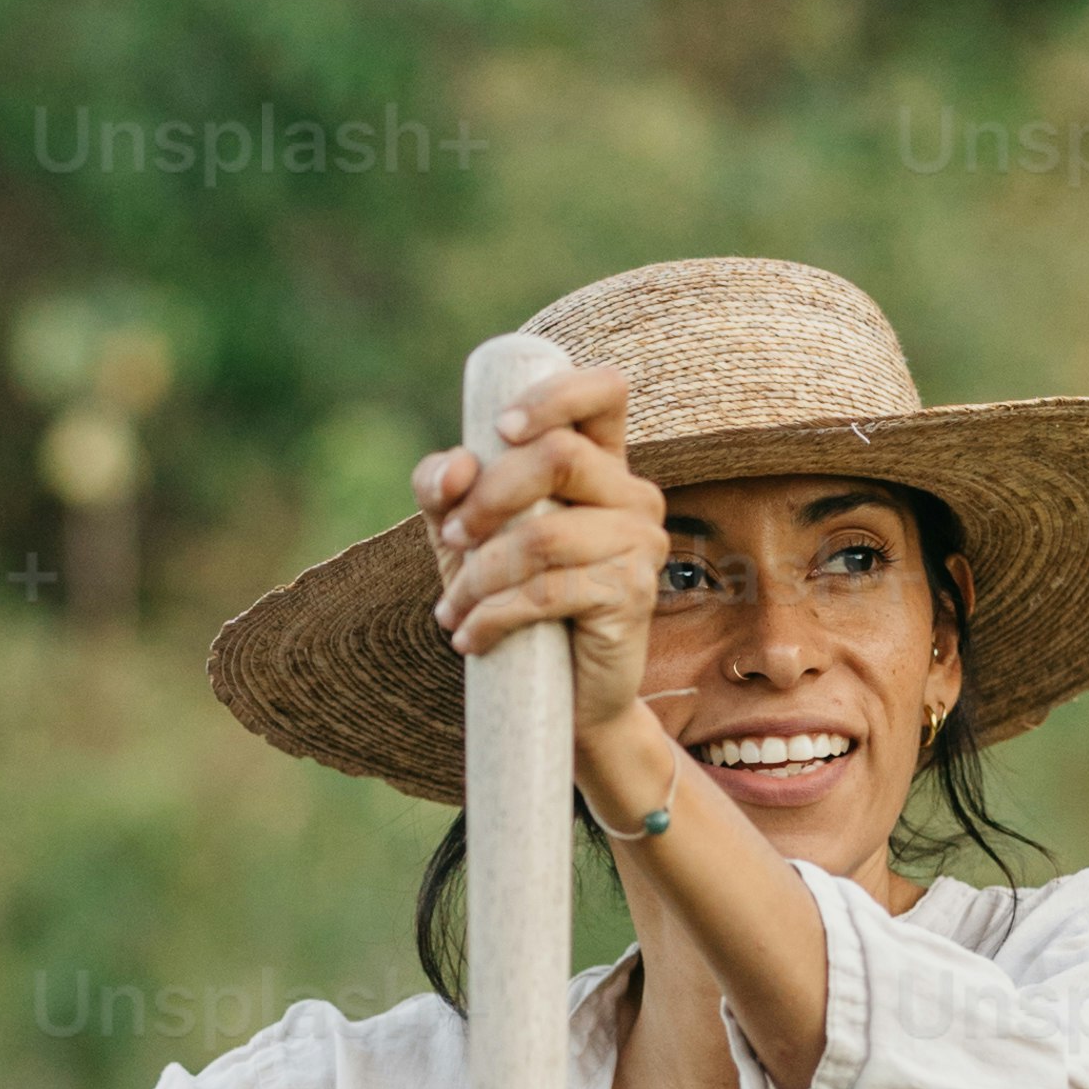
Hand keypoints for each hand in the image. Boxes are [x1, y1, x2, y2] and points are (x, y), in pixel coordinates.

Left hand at [412, 364, 664, 753]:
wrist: (560, 698)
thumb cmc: (514, 602)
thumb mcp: (467, 535)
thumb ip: (446, 488)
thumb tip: (454, 469)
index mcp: (601, 463)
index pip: (605, 389)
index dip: (553, 395)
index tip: (500, 428)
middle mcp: (633, 494)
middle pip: (558, 455)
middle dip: (488, 497)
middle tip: (452, 539)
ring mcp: (642, 544)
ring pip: (544, 534)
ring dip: (479, 575)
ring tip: (454, 608)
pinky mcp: (633, 595)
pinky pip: (549, 591)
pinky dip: (493, 615)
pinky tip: (471, 636)